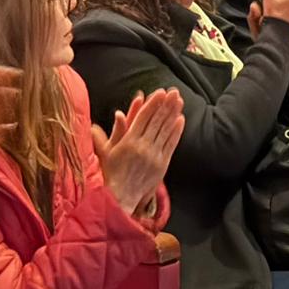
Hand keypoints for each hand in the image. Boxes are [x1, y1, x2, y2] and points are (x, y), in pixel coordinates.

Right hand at [94, 88, 184, 212]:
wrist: (121, 197)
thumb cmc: (111, 173)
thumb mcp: (107, 152)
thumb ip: (115, 131)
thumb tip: (120, 113)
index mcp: (128, 142)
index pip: (143, 118)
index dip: (152, 104)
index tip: (160, 92)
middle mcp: (142, 147)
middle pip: (156, 121)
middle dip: (166, 105)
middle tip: (173, 92)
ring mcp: (154, 156)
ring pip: (165, 130)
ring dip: (173, 114)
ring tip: (179, 101)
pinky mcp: (162, 164)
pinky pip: (170, 144)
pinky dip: (176, 132)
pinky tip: (180, 120)